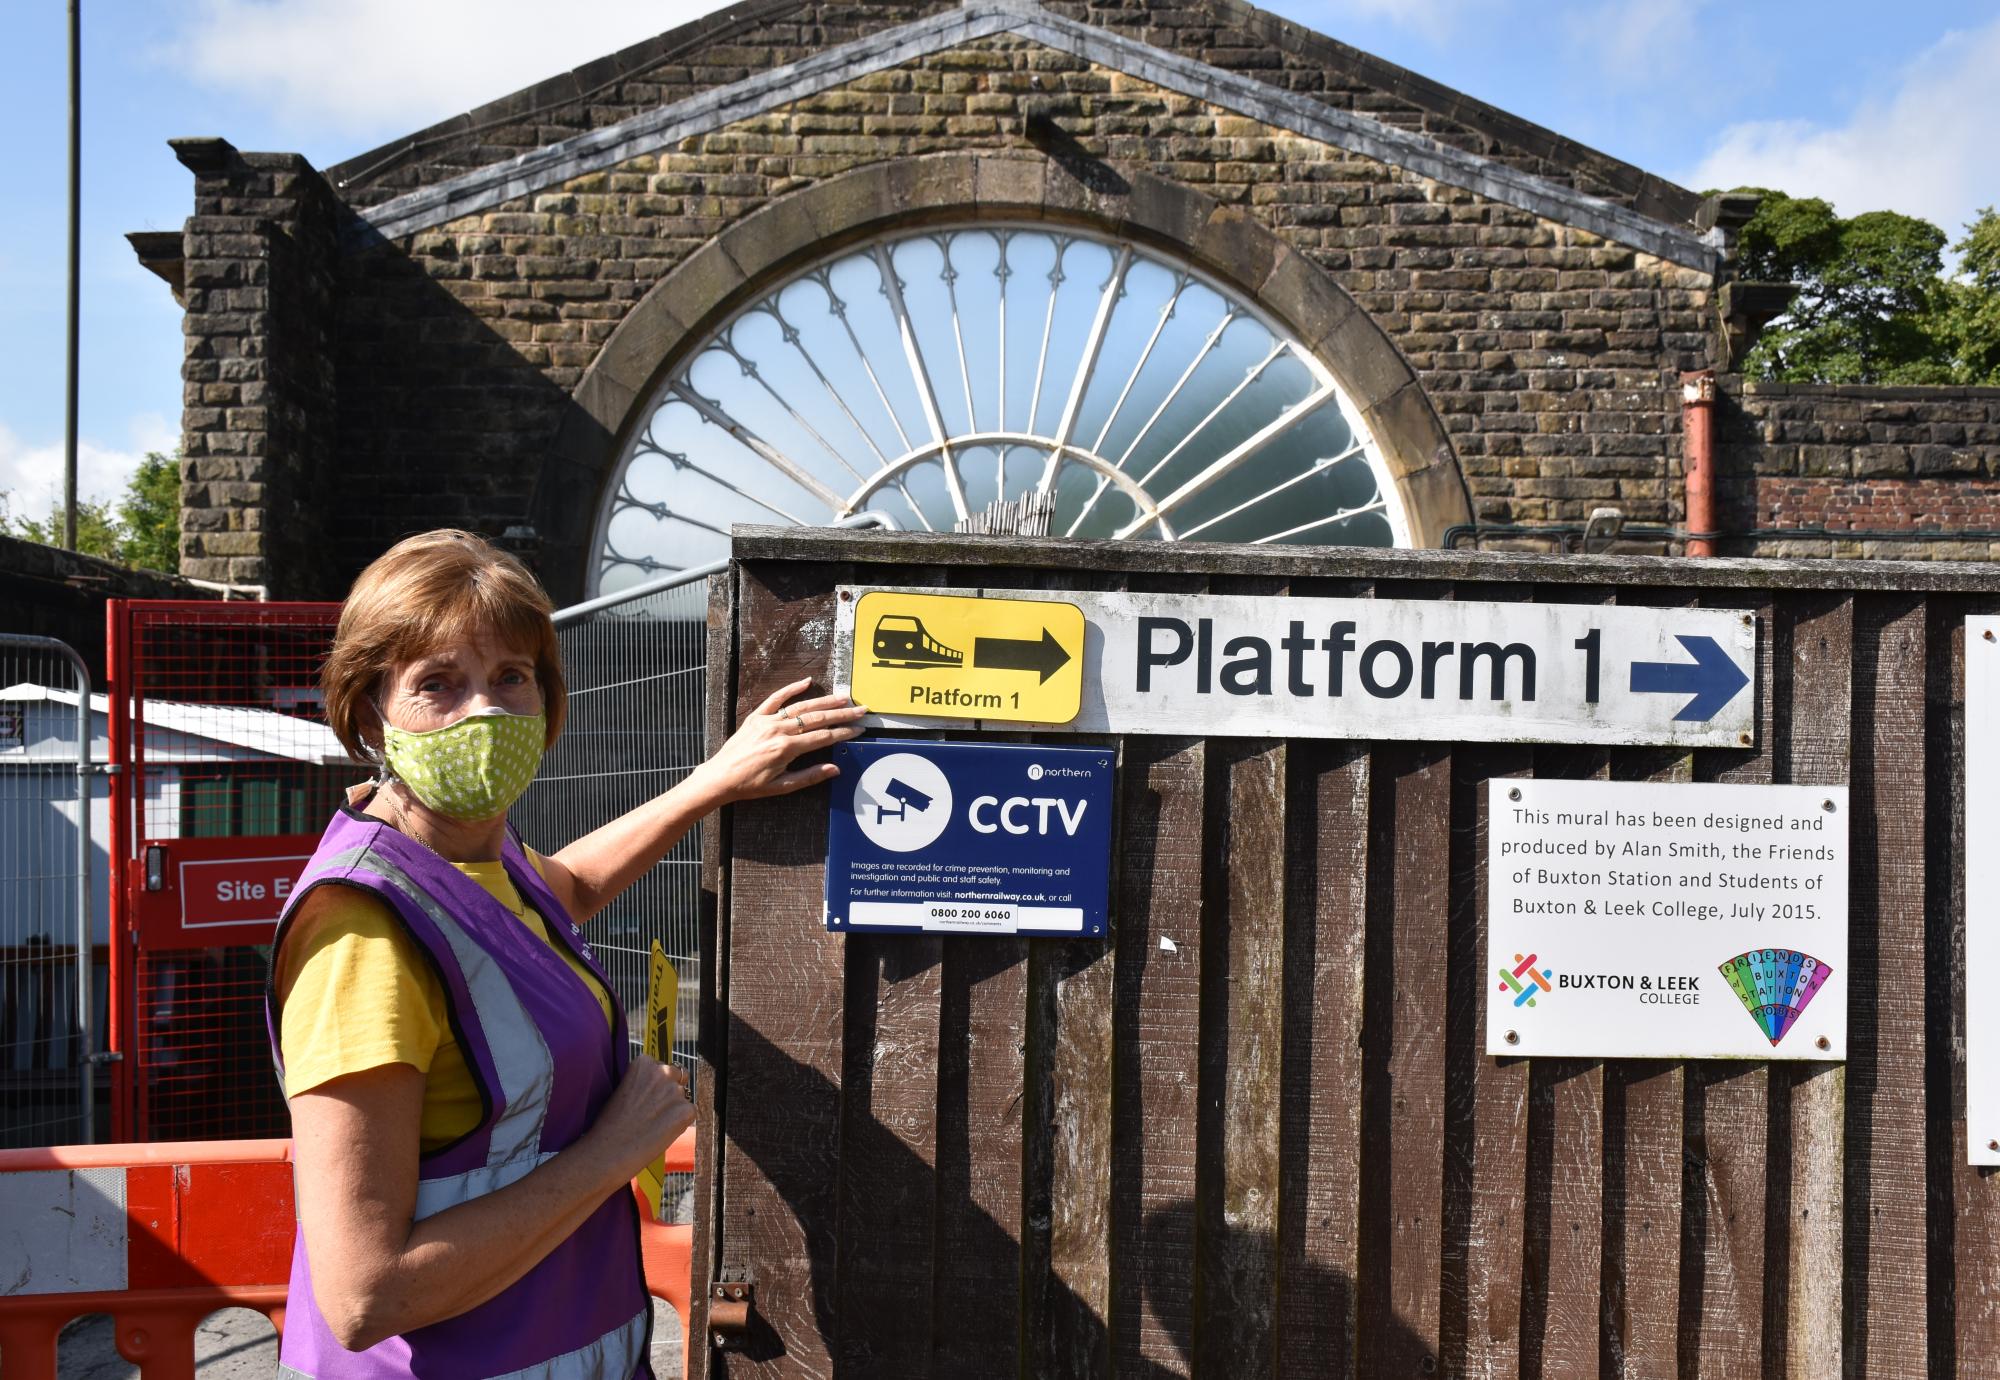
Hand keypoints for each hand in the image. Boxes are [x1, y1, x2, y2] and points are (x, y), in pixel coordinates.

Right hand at [590, 1055, 695, 1183]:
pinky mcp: (686, 1111)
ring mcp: (676, 1090)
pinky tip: (661, 1132)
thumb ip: (644, 1082)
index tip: (645, 1098)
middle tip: (653, 1112)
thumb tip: (663, 1087)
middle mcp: (662, 1071)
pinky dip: (680, 1123)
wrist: (609, 1151)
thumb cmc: (611, 1124)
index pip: (661, 1067)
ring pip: (683, 1097)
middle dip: (668, 1092)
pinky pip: (689, 1114)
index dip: (655, 1085)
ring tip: (653, 1125)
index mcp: (644, 1063)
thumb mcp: (623, 1089)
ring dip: (674, 1108)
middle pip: (677, 1077)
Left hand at [693, 678, 865, 804]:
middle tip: (860, 710)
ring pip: (801, 707)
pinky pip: (775, 698)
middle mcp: (778, 731)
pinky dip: (791, 689)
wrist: (720, 777)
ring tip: (842, 697)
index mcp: (786, 749)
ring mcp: (767, 721)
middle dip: (841, 714)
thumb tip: (834, 769)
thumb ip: (810, 776)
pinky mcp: (756, 717)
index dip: (843, 733)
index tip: (858, 729)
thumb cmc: (749, 785)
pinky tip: (806, 682)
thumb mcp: (782, 787)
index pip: (823, 737)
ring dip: (824, 701)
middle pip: (817, 718)